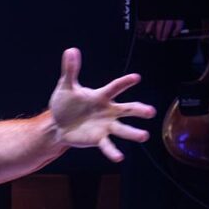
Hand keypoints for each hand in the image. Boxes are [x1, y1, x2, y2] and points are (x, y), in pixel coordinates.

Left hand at [48, 48, 155, 162]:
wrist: (58, 124)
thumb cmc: (66, 104)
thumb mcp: (66, 87)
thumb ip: (70, 70)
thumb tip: (70, 50)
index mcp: (101, 96)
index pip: (115, 88)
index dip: (125, 83)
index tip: (136, 77)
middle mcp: (108, 111)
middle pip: (127, 109)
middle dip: (139, 110)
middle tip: (151, 112)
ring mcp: (105, 126)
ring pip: (123, 129)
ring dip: (133, 133)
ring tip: (144, 136)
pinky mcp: (98, 139)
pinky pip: (107, 145)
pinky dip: (112, 151)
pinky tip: (119, 158)